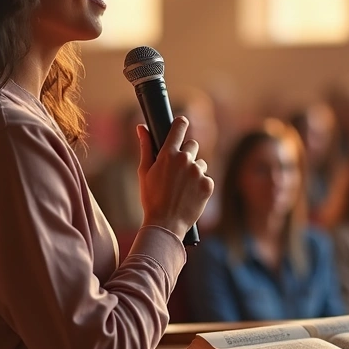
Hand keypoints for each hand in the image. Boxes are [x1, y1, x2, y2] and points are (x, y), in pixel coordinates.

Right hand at [137, 117, 213, 239]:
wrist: (165, 224)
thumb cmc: (151, 198)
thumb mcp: (144, 172)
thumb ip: (146, 147)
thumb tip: (141, 127)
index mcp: (168, 154)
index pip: (179, 127)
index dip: (181, 124)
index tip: (182, 123)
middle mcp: (185, 160)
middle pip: (193, 145)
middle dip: (186, 154)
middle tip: (177, 171)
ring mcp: (198, 172)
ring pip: (200, 163)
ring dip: (194, 171)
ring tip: (183, 187)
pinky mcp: (208, 184)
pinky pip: (207, 178)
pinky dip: (200, 185)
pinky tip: (190, 195)